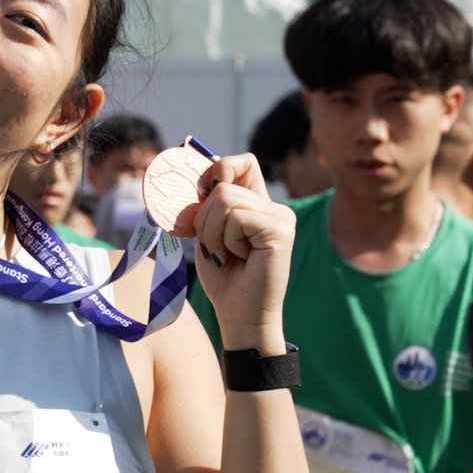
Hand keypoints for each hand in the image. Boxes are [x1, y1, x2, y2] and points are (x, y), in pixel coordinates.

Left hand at [186, 153, 294, 344]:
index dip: (216, 171)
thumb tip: (191, 157)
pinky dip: (226, 241)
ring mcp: (281, 217)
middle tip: (218, 249)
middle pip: (222, 184)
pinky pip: (235, 218)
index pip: (240, 162)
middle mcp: (274, 206)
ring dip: (213, 233)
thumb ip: (207, 201)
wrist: (240, 315)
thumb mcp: (208, 231)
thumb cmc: (224, 277)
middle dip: (205, 219)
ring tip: (228, 255)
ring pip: (224, 200)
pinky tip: (241, 259)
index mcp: (258, 204)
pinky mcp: (280, 230)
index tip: (201, 197)